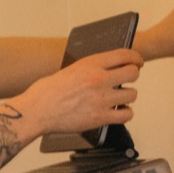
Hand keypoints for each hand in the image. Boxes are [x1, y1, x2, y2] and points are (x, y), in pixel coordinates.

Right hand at [10, 49, 142, 139]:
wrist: (36, 111)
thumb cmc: (46, 92)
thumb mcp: (68, 71)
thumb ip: (89, 69)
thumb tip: (105, 71)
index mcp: (90, 65)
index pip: (124, 55)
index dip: (135, 57)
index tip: (137, 61)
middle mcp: (98, 80)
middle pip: (133, 73)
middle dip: (132, 75)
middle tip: (127, 79)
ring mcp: (101, 99)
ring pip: (132, 94)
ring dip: (127, 96)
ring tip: (119, 98)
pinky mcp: (100, 117)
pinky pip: (126, 115)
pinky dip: (125, 113)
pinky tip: (118, 112)